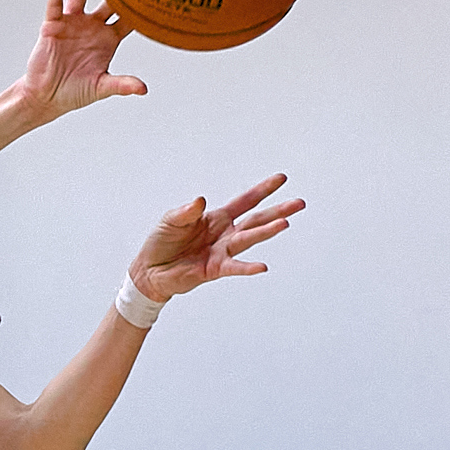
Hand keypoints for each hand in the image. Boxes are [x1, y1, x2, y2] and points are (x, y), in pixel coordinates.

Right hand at [17, 0, 143, 121]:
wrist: (46, 97)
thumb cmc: (75, 92)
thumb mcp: (101, 87)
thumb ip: (121, 85)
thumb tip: (143, 89)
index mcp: (108, 38)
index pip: (128, 16)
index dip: (139, 4)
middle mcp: (92, 25)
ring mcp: (72, 23)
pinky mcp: (52, 24)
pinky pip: (56, 3)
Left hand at [128, 174, 304, 302]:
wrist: (150, 269)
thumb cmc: (163, 242)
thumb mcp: (171, 220)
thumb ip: (186, 211)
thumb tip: (200, 201)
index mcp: (217, 218)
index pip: (245, 201)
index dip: (263, 190)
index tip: (282, 179)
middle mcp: (225, 233)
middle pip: (256, 219)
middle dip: (277, 210)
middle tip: (299, 203)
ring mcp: (222, 251)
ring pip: (248, 239)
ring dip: (266, 231)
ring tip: (285, 223)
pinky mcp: (215, 269)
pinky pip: (234, 267)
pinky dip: (247, 267)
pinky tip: (262, 266)